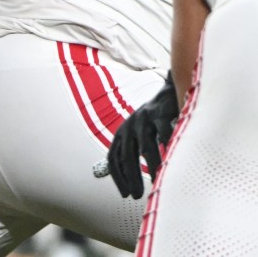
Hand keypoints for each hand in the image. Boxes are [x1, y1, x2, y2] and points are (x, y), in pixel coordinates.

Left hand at [106, 72, 178, 199]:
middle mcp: (129, 126)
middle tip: (137, 195)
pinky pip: (164, 133)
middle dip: (131, 177)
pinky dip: (168, 147)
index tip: (125, 194)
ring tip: (158, 182)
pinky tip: (174, 161)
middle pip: (126, 155)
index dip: (117, 177)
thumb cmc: (154, 120)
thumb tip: (130, 181)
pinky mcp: (160, 113)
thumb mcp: (138, 134)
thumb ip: (133, 152)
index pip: (113, 158)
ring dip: (151, 167)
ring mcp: (144, 119)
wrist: (168, 92)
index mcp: (122, 133)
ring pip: (146, 147)